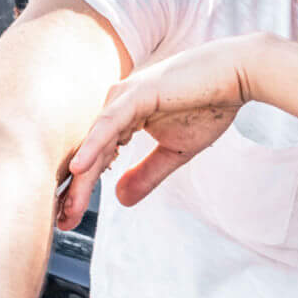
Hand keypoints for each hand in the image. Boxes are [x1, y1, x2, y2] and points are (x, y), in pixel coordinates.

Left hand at [57, 36, 262, 228]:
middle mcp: (115, 106)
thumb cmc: (209, 106)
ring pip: (95, 144)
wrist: (236, 75)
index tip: (70, 219)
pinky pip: (109, 125)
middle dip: (74, 190)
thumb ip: (147, 173)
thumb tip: (118, 200)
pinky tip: (79, 169)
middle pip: (89, 153)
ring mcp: (122, 98)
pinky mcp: (135, 94)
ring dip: (80, 177)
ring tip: (66, 207)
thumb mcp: (176, 151)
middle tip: (61, 221)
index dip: (83, 189)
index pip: (97, 158)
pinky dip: (93, 147)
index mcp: (122, 117)